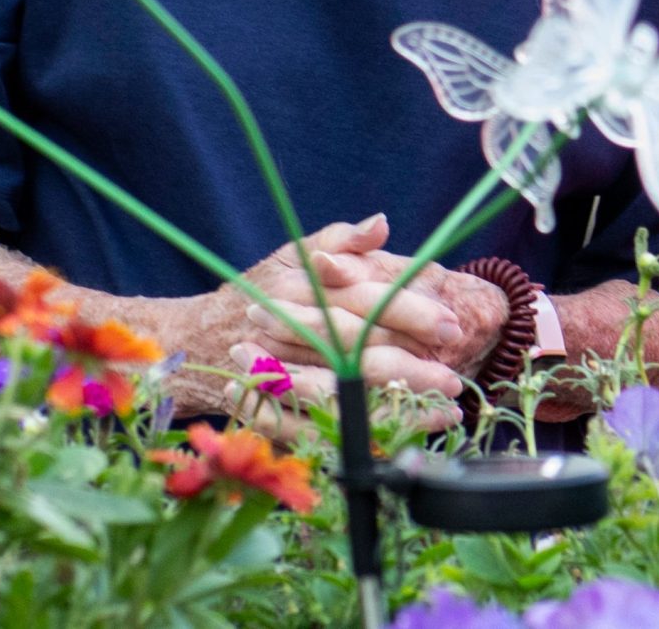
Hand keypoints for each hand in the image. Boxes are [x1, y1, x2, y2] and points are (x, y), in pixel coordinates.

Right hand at [223, 217, 509, 417]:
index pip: (364, 300)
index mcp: (303, 289)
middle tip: (455, 376)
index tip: (450, 325)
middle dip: (412, 367)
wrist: (203, 337)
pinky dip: (368, 433)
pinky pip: (328, 430)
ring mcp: (281, 376)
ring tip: (444, 410)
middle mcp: (291, 333)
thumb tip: (382, 223)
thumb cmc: (265, 289)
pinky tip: (407, 434)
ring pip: (345, 396)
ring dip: (397, 406)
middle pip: (358, 352)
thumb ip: (343, 239)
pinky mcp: (277, 413)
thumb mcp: (295, 253)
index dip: (410, 313)